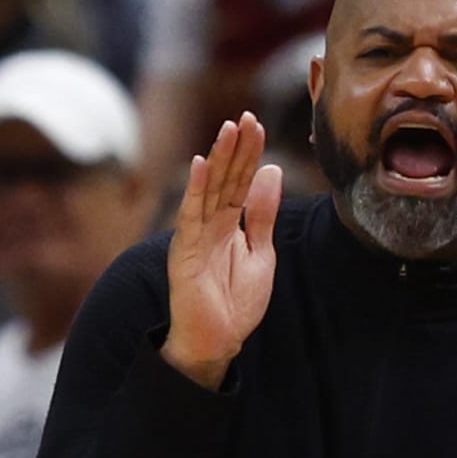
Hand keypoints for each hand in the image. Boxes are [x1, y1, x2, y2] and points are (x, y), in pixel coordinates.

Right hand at [160, 113, 282, 389]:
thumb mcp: (261, 252)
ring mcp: (195, 235)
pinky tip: (201, 165)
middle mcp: (209, 223)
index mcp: (228, 223)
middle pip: (225, 179)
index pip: (240, 181)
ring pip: (209, 190)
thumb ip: (262, 214)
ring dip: (218, 158)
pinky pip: (190, 215)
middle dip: (236, 148)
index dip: (248, 154)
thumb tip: (271, 170)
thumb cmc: (235, 302)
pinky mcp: (185, 251)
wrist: (218, 341)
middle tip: (246, 116)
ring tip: (228, 128)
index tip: (257, 124)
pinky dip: (195, 189)